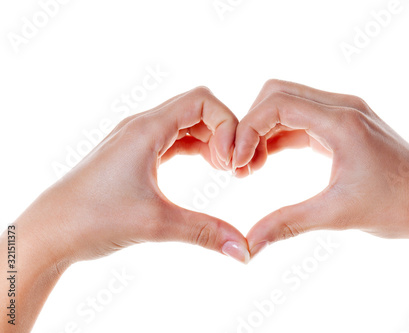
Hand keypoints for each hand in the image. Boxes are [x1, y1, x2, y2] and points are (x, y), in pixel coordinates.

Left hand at [1, 87, 251, 331]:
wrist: (51, 231)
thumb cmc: (92, 219)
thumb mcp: (156, 224)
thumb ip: (205, 232)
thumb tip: (244, 251)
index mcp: (146, 129)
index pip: (202, 100)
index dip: (227, 124)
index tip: (232, 161)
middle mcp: (141, 125)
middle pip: (197, 108)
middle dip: (224, 131)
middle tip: (233, 167)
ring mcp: (137, 138)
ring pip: (186, 123)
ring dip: (211, 139)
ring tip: (224, 169)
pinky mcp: (135, 153)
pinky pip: (174, 138)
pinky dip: (196, 147)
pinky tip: (207, 167)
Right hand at [232, 80, 408, 280]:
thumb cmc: (398, 207)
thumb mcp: (337, 216)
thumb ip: (287, 224)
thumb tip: (248, 244)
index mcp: (342, 121)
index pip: (278, 103)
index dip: (248, 129)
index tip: (236, 162)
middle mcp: (343, 107)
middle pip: (278, 94)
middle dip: (251, 125)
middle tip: (239, 163)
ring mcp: (344, 113)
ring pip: (287, 104)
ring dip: (263, 130)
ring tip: (250, 167)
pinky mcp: (343, 125)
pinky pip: (301, 119)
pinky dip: (279, 135)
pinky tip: (267, 161)